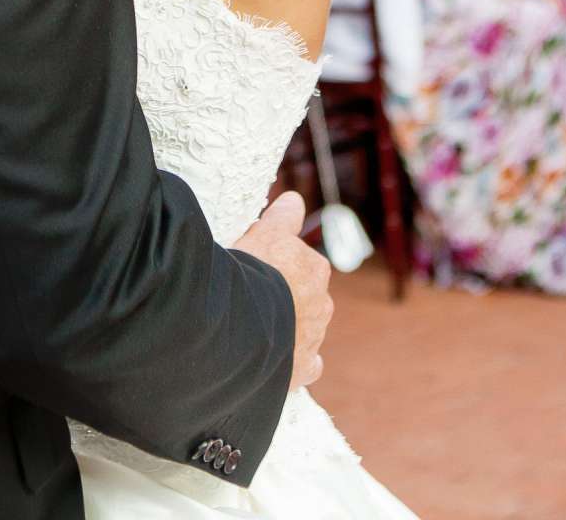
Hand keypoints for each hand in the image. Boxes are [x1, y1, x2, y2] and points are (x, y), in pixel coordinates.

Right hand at [233, 192, 331, 389]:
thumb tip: (294, 198)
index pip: (303, 264)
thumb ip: (283, 217)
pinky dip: (296, 362)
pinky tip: (277, 361)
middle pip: (305, 298)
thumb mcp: (264, 233)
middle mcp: (322, 303)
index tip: (260, 270)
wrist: (243, 323)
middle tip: (252, 299)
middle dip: (286, 299)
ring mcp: (314, 337)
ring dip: (287, 328)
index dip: (280, 267)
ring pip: (305, 330)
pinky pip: (307, 365)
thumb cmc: (250, 271)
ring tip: (254, 330)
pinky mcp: (304, 368)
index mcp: (314, 268)